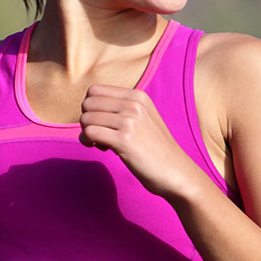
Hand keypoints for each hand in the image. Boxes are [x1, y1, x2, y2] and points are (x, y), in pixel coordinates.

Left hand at [79, 84, 206, 201]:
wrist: (175, 171)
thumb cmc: (156, 148)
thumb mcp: (144, 118)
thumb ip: (122, 108)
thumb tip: (89, 108)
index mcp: (138, 96)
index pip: (94, 90)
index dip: (91, 107)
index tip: (101, 122)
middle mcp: (134, 104)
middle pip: (88, 103)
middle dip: (87, 120)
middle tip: (100, 134)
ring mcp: (129, 121)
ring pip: (86, 118)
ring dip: (87, 133)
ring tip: (102, 143)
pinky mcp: (124, 140)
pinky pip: (90, 133)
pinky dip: (88, 142)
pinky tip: (102, 148)